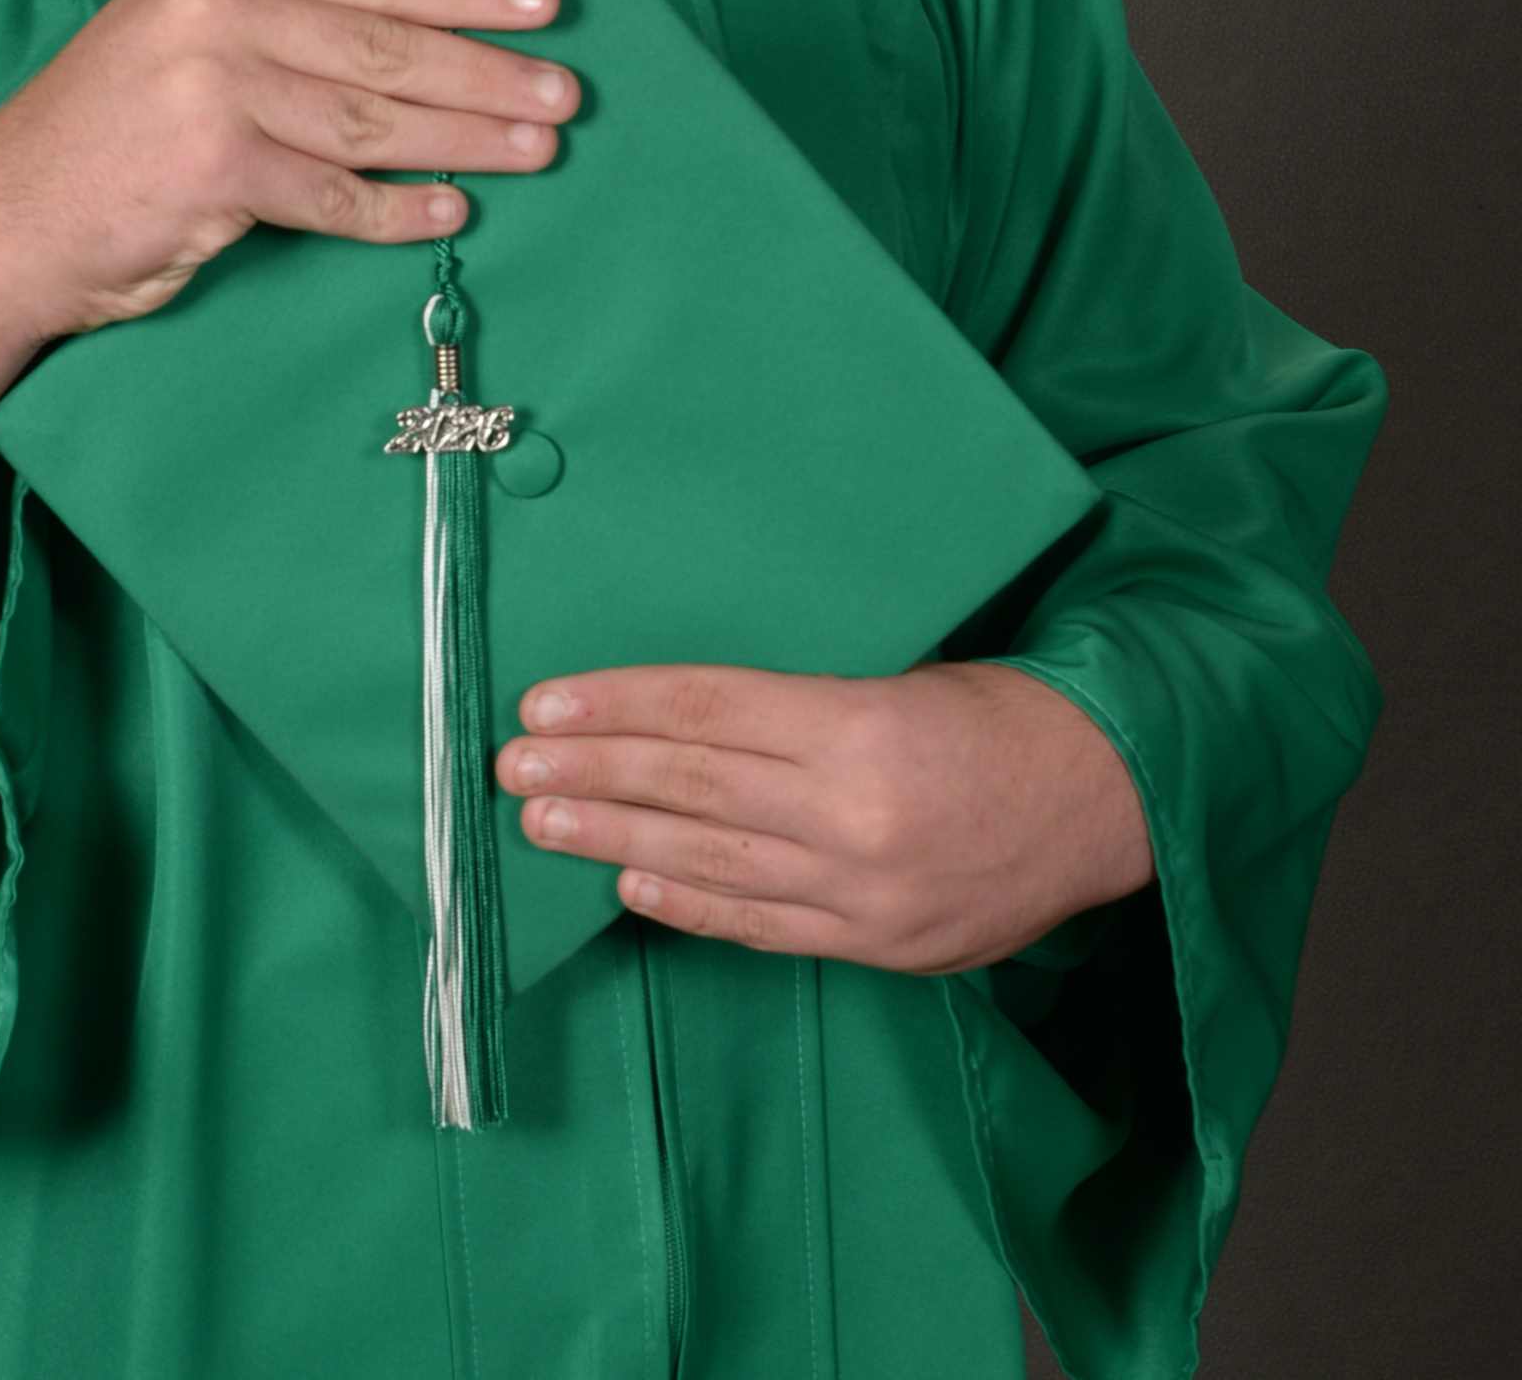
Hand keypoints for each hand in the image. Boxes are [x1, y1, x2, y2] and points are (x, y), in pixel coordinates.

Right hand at [0, 0, 573, 493]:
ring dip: (466, 138)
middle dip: (487, 70)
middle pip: (385, 42)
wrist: (2, 221)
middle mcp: (216, 12)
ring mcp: (212, 88)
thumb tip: (417, 44)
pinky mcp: (213, 169)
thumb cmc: (104, 137)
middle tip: (565, 93)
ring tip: (536, 150)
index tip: (543, 6)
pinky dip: (397, 209)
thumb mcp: (179, 40)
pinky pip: (333, 193)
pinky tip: (448, 213)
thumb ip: (279, 27)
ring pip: (373, 117)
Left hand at [496, 659, 1153, 971]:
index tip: (545, 700)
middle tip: (512, 762)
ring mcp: (864, 891)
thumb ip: (798, 705)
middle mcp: (853, 815)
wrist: (1109, 800)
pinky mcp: (880, 943)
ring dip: (613, 839)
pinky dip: (687, 903)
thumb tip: (680, 712)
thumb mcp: (899, 677)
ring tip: (541, 821)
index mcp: (860, 727)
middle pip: (693, 785)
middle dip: (593, 771)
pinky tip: (626, 882)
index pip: (707, 710)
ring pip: (711, 860)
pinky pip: (761, 926)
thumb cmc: (998, 715)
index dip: (618, 705)